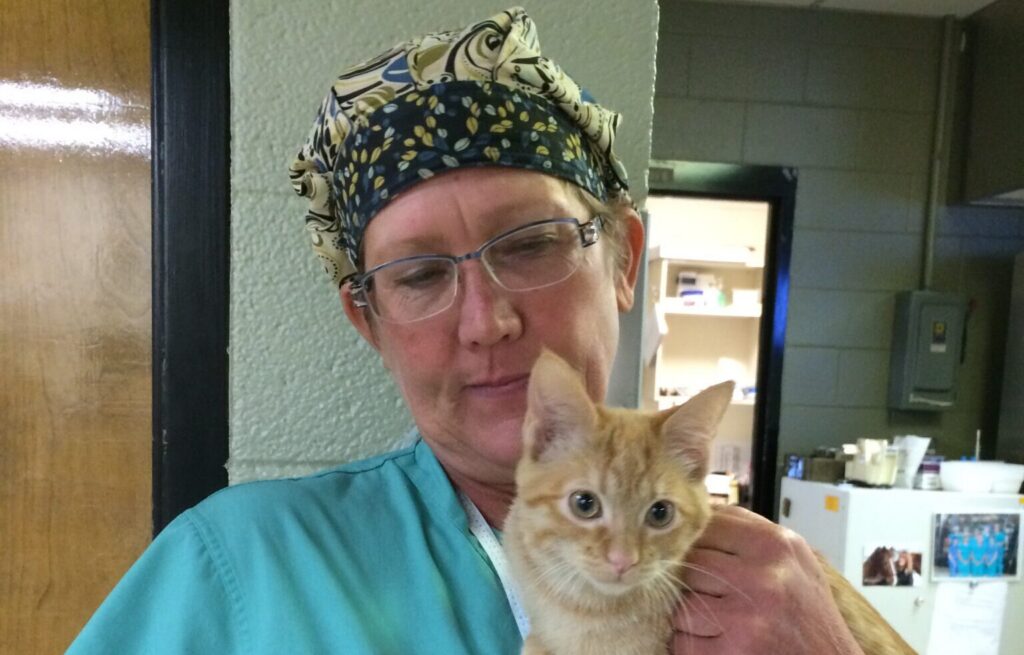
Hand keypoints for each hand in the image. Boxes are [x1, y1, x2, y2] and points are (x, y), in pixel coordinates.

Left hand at [670, 505, 863, 654]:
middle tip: (709, 593)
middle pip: (692, 563)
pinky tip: (712, 641)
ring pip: (682, 602)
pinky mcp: (733, 651)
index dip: (699, 540)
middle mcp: (762, 576)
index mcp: (776, 546)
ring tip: (713, 618)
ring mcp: (745, 616)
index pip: (712, 524)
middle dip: (693, 579)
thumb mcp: (797, 559)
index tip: (701, 553)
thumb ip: (753, 533)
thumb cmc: (811, 612)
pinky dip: (689, 642)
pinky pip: (683, 639)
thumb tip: (707, 512)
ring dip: (688, 613)